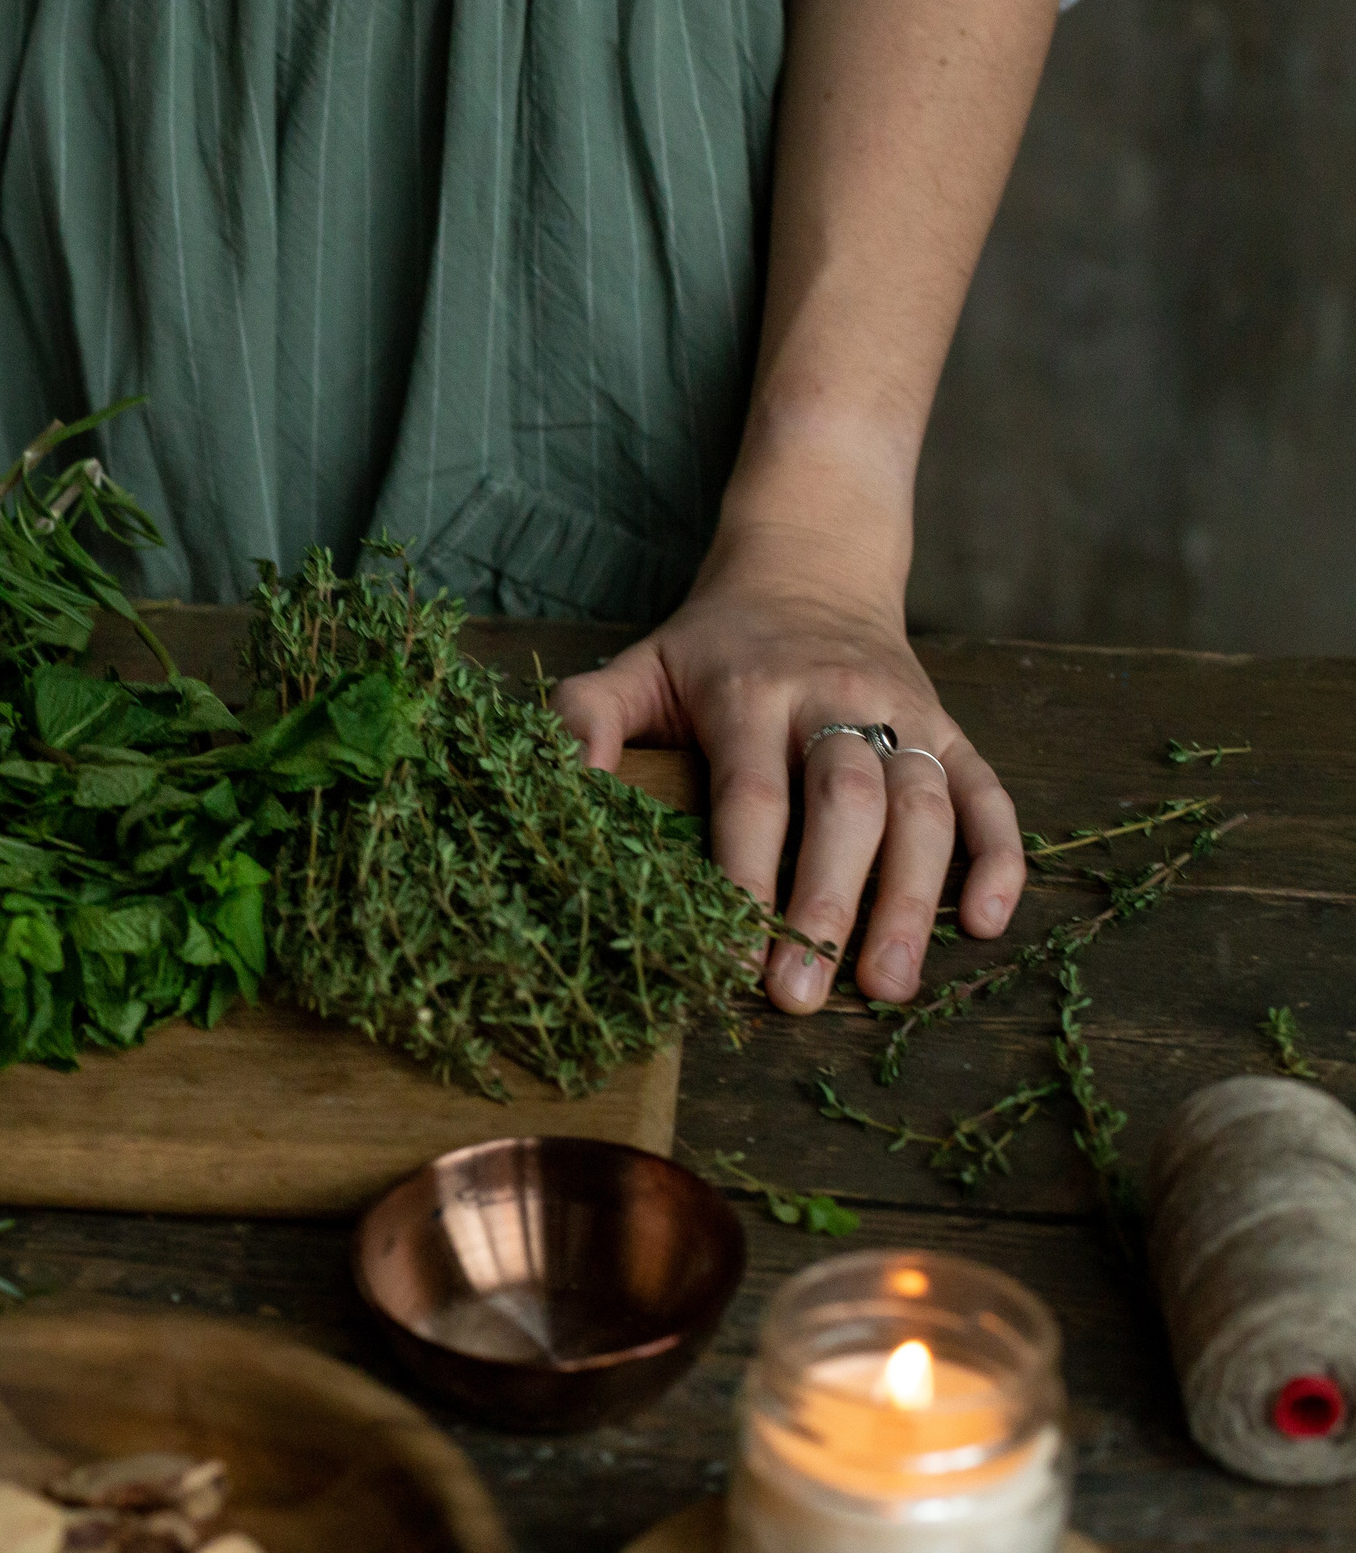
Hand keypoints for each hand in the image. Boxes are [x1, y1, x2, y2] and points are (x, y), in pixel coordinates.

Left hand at [549, 525, 1024, 1012]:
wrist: (811, 563)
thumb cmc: (712, 644)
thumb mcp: (637, 663)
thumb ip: (585, 718)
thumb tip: (560, 785)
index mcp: (751, 694)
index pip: (753, 794)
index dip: (746, 875)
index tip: (733, 956)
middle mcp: (836, 700)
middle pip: (845, 806)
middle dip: (828, 904)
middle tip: (803, 995)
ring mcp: (904, 714)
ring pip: (922, 808)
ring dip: (912, 900)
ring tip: (887, 987)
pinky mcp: (951, 728)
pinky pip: (987, 792)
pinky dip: (999, 856)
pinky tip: (989, 922)